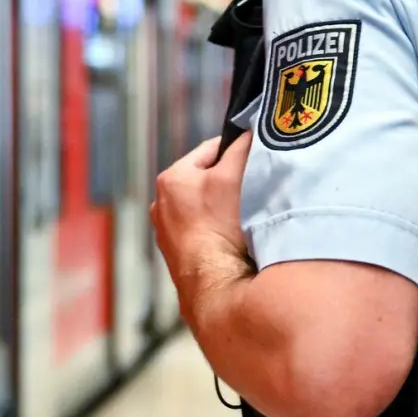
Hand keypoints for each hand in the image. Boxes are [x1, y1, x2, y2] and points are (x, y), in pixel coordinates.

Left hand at [151, 131, 253, 293]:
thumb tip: (248, 133)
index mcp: (171, 178)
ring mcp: (168, 233)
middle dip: (229, 181)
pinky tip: (233, 240)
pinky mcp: (179, 256)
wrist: (214, 284)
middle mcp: (162, 205)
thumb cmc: (220, 227)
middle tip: (253, 190)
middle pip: (207, 179)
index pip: (211, 149)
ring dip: (224, 208)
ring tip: (244, 218)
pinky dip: (218, 231)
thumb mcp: (233, 175)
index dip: (237, 150)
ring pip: (205, 208)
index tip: (256, 157)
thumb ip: (241, 147)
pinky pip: (204, 233)